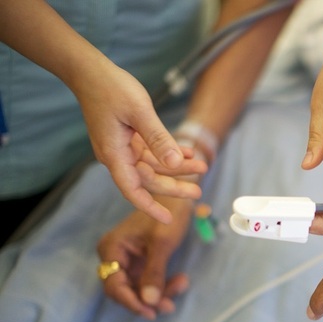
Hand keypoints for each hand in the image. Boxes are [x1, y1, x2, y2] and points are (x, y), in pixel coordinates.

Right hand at [75, 63, 207, 223]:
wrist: (90, 70)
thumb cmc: (111, 88)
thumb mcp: (140, 112)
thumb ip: (158, 139)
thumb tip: (175, 162)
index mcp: (114, 154)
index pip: (133, 190)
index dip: (150, 206)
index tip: (167, 219)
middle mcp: (117, 155)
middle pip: (149, 179)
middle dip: (174, 185)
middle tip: (199, 191)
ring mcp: (123, 146)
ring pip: (154, 165)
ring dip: (177, 167)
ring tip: (202, 166)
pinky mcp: (128, 137)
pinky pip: (152, 150)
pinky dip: (170, 151)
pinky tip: (189, 153)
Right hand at [96, 196, 194, 319]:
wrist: (180, 198)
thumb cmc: (169, 214)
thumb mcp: (162, 244)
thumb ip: (154, 273)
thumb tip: (149, 301)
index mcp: (112, 248)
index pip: (114, 285)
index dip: (131, 302)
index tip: (150, 312)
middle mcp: (115, 256)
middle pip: (125, 290)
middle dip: (147, 299)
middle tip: (169, 305)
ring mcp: (128, 260)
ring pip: (138, 289)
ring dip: (159, 293)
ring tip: (182, 285)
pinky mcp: (140, 262)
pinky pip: (148, 282)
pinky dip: (163, 285)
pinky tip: (181, 280)